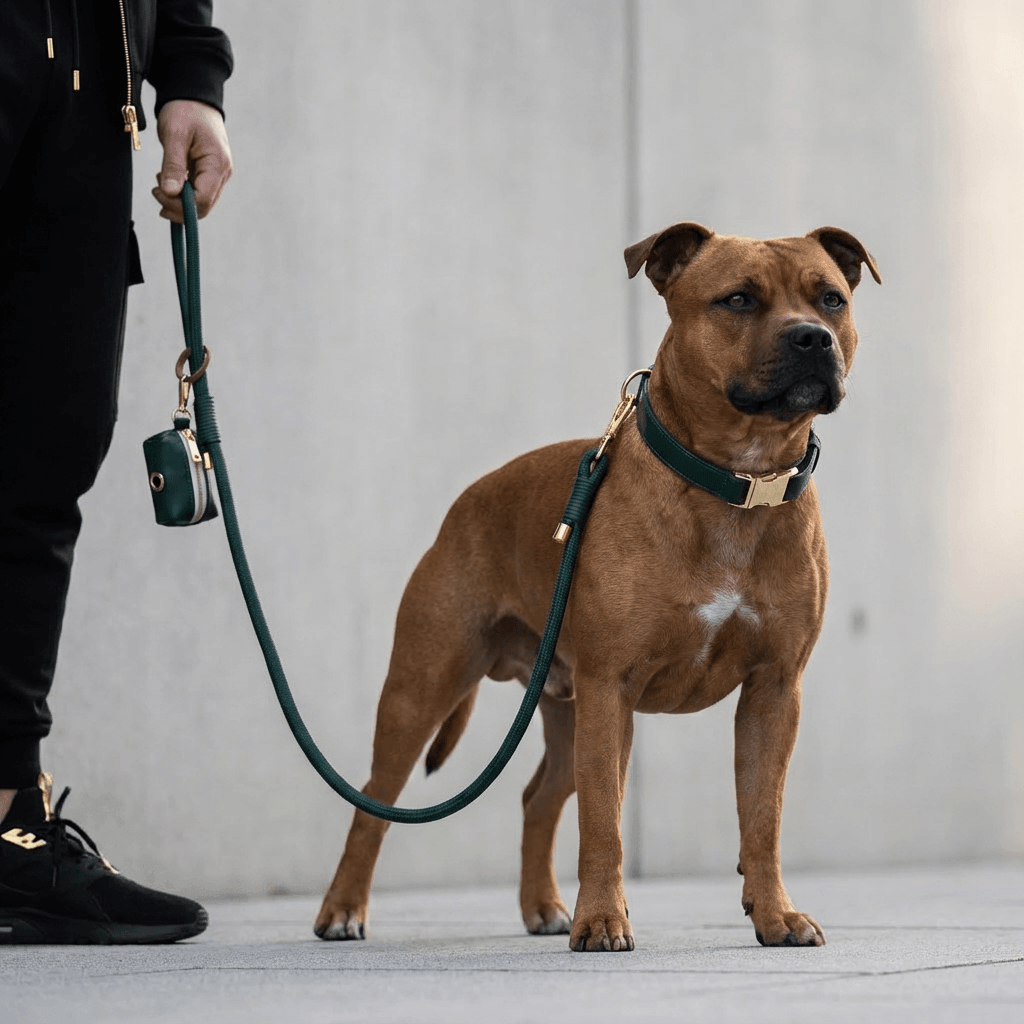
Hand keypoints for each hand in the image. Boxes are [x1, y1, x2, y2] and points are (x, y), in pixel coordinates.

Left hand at [152, 100, 232, 222]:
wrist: (194, 97)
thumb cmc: (185, 110)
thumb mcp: (175, 134)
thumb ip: (173, 165)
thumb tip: (170, 193)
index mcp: (217, 164)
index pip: (203, 200)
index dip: (180, 205)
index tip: (158, 192)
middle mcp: (222, 174)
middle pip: (204, 207)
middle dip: (178, 206)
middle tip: (156, 191)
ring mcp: (218, 175)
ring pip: (201, 203)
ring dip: (179, 201)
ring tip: (160, 182)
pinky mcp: (211, 174)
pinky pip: (198, 193)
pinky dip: (182, 193)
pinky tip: (169, 181)